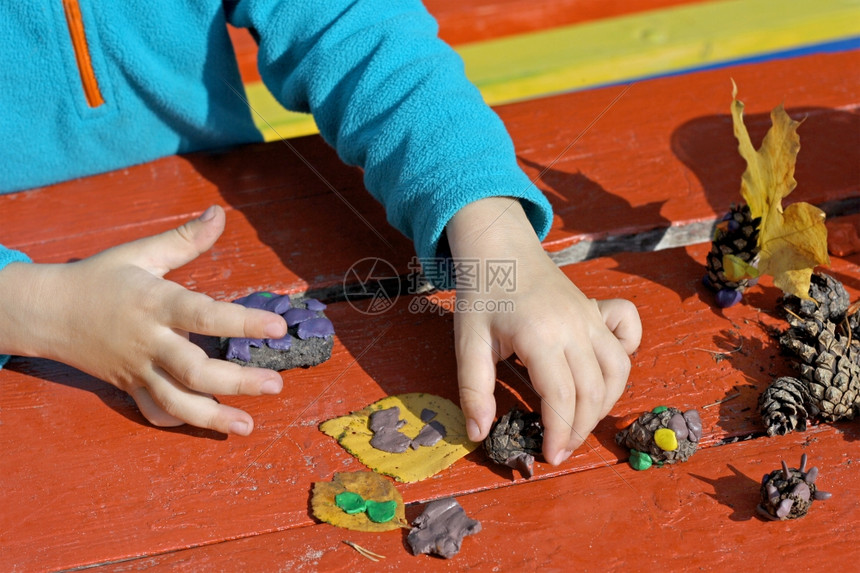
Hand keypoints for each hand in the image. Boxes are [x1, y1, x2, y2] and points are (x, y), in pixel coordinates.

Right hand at [0, 206, 286, 434]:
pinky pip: (154, 410)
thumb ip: (185, 239)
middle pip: (194, 370)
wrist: (47, 312)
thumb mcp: (142, 253)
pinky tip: (208, 424)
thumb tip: (220, 213)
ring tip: (248, 425)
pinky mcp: (129, 386)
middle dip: (238, 381)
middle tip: (276, 385)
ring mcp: (138, 369)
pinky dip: (179, 421)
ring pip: (176, 401)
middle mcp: (148, 341)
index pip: (203, 314)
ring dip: (213, 417)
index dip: (242, 322)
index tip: (278, 327)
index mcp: (155, 303)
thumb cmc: (100, 278)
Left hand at [447, 197, 640, 464]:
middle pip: (593, 392)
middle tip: (561, 448)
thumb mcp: (468, 342)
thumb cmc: (482, 292)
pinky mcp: (598, 310)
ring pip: (617, 372)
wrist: (500, 246)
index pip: (563, 398)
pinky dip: (624, 359)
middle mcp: (576, 328)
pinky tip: (602, 373)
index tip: (550, 456)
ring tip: (578, 423)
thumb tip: (480, 434)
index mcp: (541, 336)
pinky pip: (627, 337)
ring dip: (603, 404)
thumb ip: (474, 389)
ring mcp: (591, 318)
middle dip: (580, 429)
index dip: (560, 434)